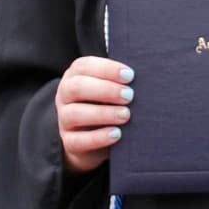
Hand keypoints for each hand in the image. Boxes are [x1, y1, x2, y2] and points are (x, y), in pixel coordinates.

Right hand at [56, 55, 134, 174]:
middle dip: (106, 90)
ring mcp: (64, 119)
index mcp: (75, 76)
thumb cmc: (107, 105)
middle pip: (77, 87)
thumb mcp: (111, 90)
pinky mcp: (68, 142)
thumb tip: (145, 77)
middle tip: (130, 95)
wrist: (92, 142)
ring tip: (126, 115)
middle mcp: (65, 96)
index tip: (129, 75)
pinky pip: (78, 140)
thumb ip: (120, 81)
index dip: (107, 69)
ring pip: (75, 113)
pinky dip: (98, 137)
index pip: (84, 66)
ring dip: (103, 113)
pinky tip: (117, 134)